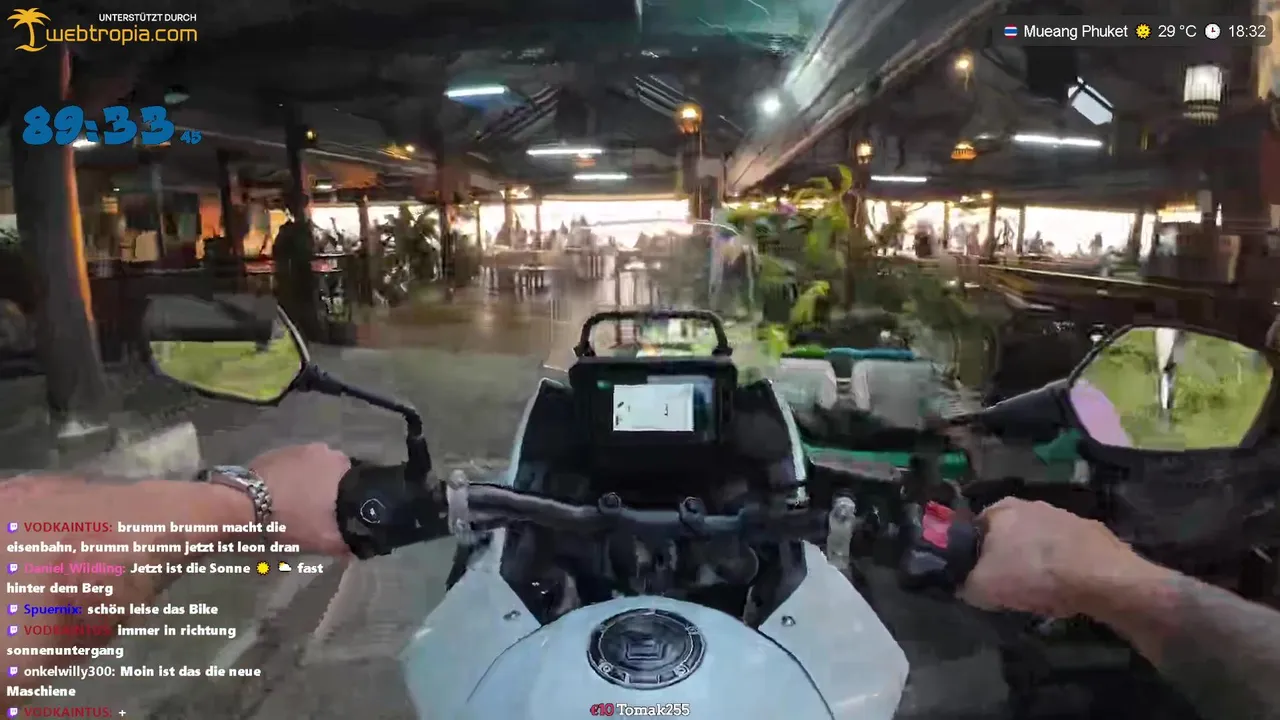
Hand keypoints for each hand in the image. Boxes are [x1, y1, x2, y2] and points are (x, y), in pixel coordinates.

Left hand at [250, 443, 350, 555]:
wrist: (241, 505)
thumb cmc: (290, 519)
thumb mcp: (323, 540)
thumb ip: (345, 545)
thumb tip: (355, 550)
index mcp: (340, 465)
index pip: (357, 481)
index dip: (349, 499)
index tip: (340, 515)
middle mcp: (321, 450)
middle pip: (332, 474)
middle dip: (327, 491)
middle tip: (318, 514)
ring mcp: (295, 448)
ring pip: (310, 470)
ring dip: (307, 485)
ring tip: (296, 507)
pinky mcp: (273, 453)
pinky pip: (289, 468)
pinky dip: (287, 481)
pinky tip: (278, 498)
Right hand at [960, 498, 1144, 616]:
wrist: (1102, 578)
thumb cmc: (1033, 574)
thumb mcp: (982, 588)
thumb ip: (965, 584)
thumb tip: (966, 587)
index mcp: (1001, 508)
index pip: (975, 528)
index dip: (974, 554)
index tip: (980, 577)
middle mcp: (1032, 504)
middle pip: (1010, 536)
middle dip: (1009, 559)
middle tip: (1010, 588)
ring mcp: (1066, 517)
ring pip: (1041, 545)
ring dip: (1038, 565)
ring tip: (1043, 595)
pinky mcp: (1093, 534)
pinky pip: (1069, 554)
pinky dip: (1065, 570)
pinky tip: (1068, 592)